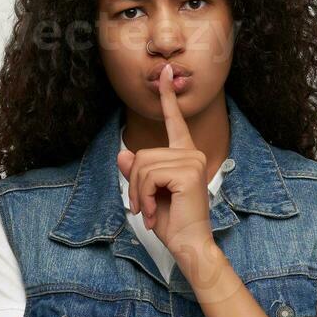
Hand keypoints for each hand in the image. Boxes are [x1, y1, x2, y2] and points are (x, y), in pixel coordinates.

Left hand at [114, 63, 213, 262]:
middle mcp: (192, 154)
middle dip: (134, 184)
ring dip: (138, 193)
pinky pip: (149, 175)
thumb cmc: (172, 223)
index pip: (174, 122)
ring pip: (142, 166)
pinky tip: (155, 212)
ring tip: (149, 212)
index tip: (165, 71)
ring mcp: (193, 160)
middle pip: (142, 155)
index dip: (168, 97)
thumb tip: (123, 154)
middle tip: (142, 208)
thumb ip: (137, 173)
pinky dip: (145, 197)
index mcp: (185, 155)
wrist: (189, 245)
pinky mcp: (188, 171)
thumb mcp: (147, 195)